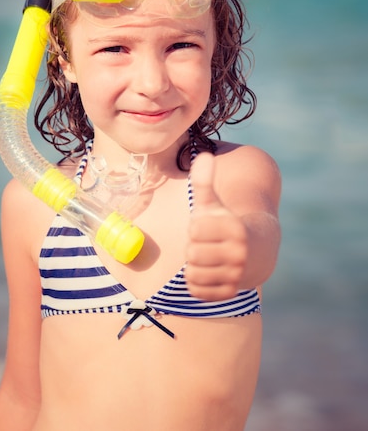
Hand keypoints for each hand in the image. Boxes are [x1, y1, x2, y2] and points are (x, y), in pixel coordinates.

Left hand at [185, 152, 247, 300]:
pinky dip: (198, 282)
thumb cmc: (226, 223)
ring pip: (193, 273)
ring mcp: (236, 275)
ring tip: (208, 257)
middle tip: (208, 244)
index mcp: (235, 228)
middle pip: (192, 253)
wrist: (256, 252)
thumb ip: (205, 180)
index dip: (196, 227)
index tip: (209, 227)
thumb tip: (203, 156)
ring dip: (195, 266)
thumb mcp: (214, 202)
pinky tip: (210, 272)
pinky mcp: (230, 292)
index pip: (194, 229)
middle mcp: (239, 254)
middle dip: (195, 247)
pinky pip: (197, 291)